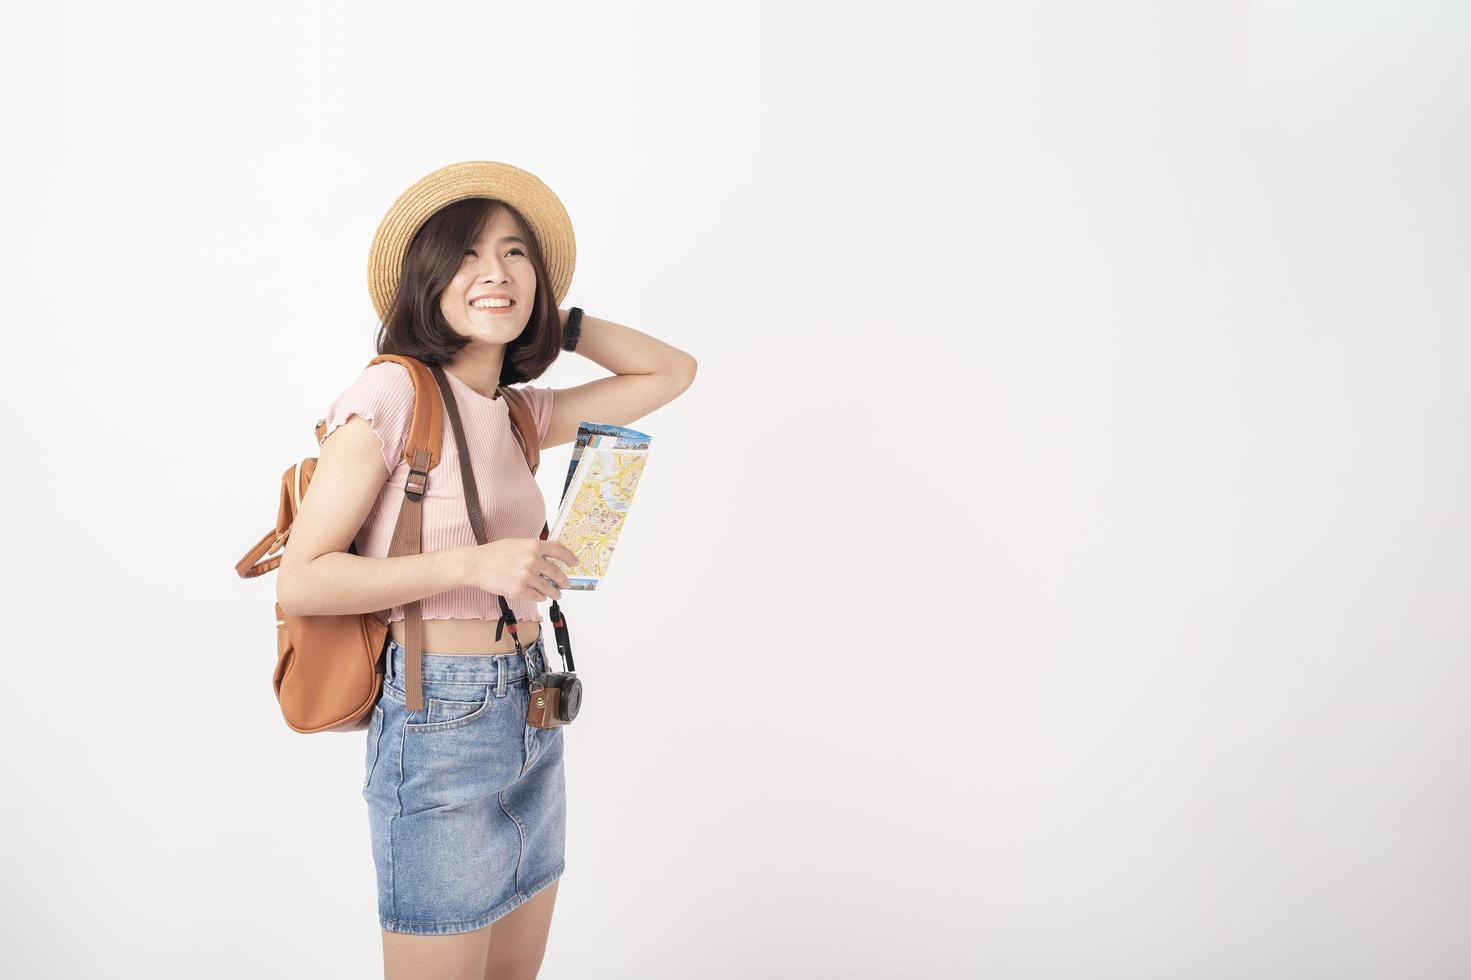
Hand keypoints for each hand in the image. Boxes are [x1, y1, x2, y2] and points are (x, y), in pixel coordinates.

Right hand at [461, 538, 579, 602]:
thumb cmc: (494, 554)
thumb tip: (549, 558)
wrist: (476, 565)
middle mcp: (532, 560)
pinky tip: (541, 596)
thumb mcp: (517, 543)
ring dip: (554, 592)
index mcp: (533, 545)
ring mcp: (526, 576)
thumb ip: (533, 549)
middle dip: (564, 581)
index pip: (559, 550)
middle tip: (566, 584)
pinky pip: (536, 596)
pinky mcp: (519, 589)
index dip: (570, 557)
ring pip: (548, 587)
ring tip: (556, 594)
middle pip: (557, 573)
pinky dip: (540, 597)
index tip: (575, 563)